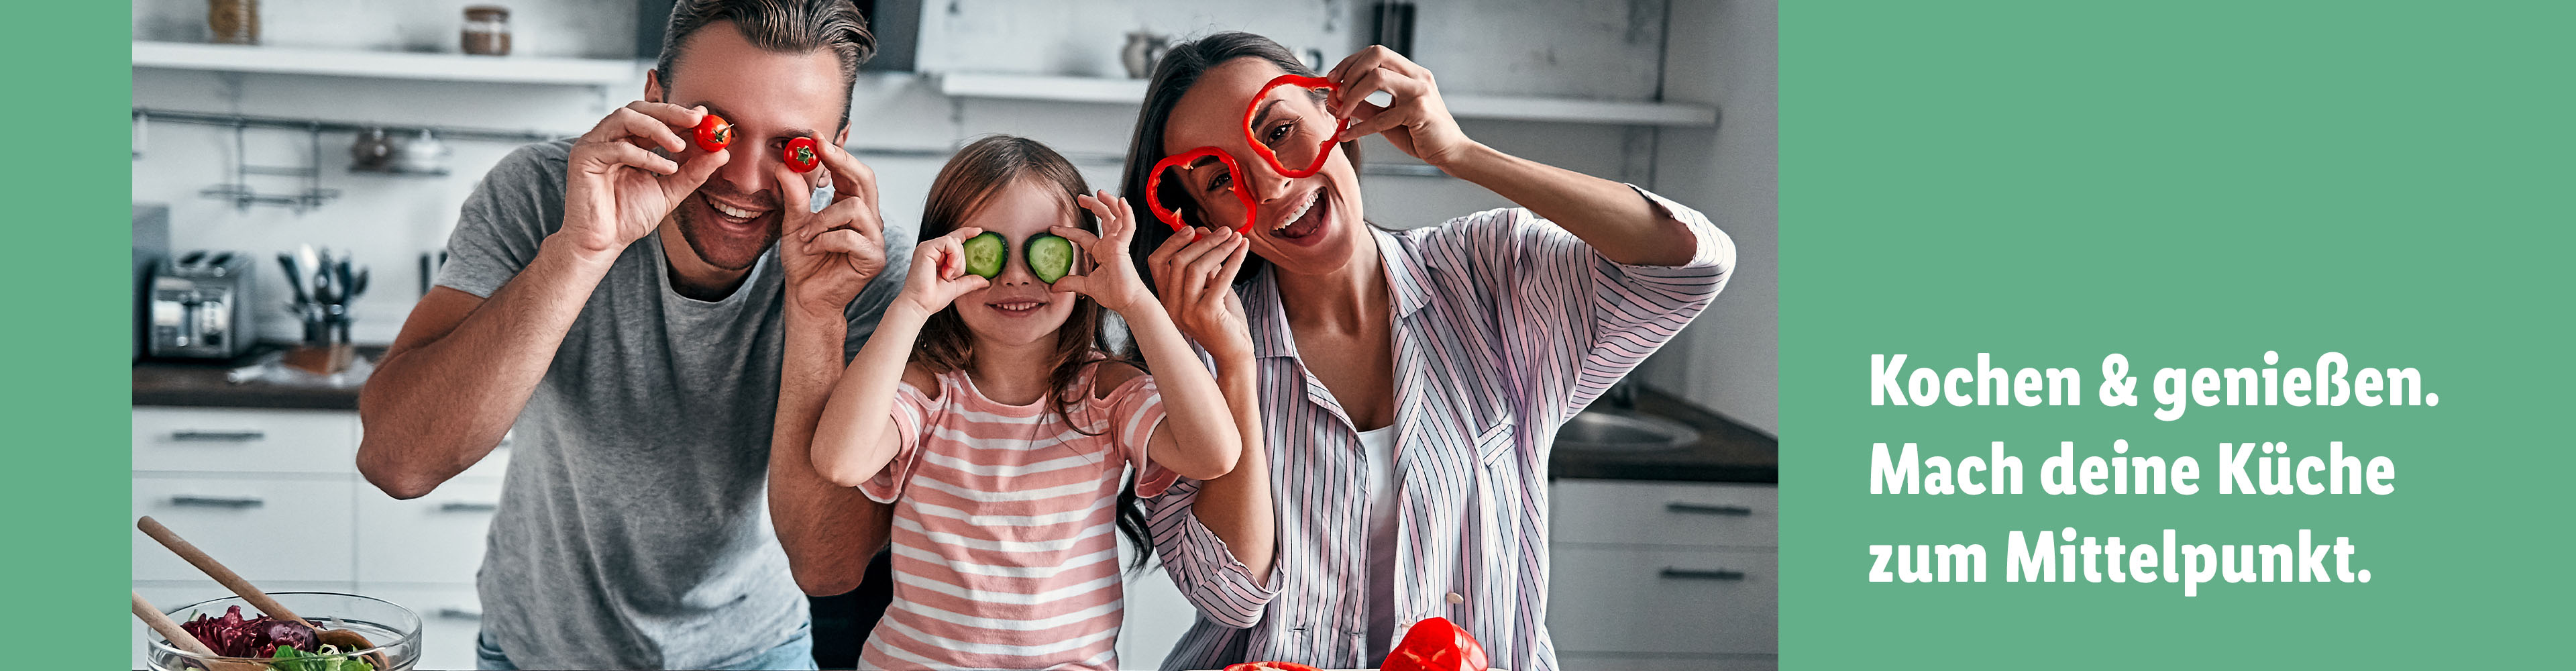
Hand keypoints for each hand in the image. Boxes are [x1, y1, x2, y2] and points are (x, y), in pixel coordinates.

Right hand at [558, 101, 728, 259]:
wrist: (604, 243)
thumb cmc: (629, 217)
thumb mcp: (671, 191)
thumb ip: (693, 172)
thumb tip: (722, 153)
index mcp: (628, 142)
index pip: (653, 117)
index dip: (679, 114)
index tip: (705, 116)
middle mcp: (609, 138)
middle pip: (640, 109)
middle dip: (671, 112)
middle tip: (697, 120)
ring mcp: (594, 144)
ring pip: (626, 117)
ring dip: (657, 128)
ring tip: (680, 146)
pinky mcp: (583, 157)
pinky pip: (617, 147)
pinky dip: (645, 155)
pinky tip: (665, 168)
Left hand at [780, 139, 887, 316]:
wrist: (806, 297)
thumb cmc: (804, 261)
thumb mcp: (793, 224)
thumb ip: (794, 197)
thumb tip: (785, 166)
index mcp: (852, 206)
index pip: (852, 172)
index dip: (837, 153)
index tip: (815, 136)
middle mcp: (869, 219)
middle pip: (866, 180)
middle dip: (842, 162)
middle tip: (818, 151)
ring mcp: (875, 239)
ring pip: (854, 208)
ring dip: (822, 219)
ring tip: (805, 235)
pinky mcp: (874, 258)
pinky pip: (851, 237)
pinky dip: (825, 239)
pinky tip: (813, 249)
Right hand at [896, 227, 993, 315]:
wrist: (920, 305)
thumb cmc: (933, 298)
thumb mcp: (956, 287)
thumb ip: (970, 281)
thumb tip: (986, 281)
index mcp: (937, 255)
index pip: (954, 239)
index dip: (967, 233)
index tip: (980, 231)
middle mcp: (931, 249)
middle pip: (958, 242)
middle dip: (961, 261)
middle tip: (951, 276)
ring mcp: (927, 247)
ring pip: (955, 241)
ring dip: (957, 261)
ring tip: (948, 275)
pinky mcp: (925, 248)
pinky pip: (949, 242)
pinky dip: (953, 256)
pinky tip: (947, 270)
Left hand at [1050, 191, 1154, 312]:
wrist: (1127, 302)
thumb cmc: (1113, 294)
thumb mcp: (1086, 286)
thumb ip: (1071, 282)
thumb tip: (1054, 286)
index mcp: (1102, 251)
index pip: (1083, 236)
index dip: (1068, 231)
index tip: (1053, 228)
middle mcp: (1110, 244)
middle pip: (1103, 218)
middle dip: (1093, 205)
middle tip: (1080, 197)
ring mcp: (1118, 243)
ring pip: (1116, 216)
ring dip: (1109, 203)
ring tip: (1099, 192)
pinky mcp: (1124, 246)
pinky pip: (1128, 226)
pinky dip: (1127, 213)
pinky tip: (1122, 201)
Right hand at [1144, 225, 1253, 361]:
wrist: (1235, 354)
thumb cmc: (1224, 321)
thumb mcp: (1210, 288)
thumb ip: (1206, 264)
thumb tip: (1204, 231)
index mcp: (1167, 299)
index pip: (1157, 263)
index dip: (1172, 242)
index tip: (1192, 229)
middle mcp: (1171, 306)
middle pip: (1179, 261)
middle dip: (1204, 241)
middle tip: (1226, 230)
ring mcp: (1187, 311)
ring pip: (1197, 268)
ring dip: (1220, 248)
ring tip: (1236, 238)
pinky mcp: (1206, 314)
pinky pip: (1219, 279)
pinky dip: (1233, 261)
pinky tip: (1243, 250)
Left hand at [1327, 45, 1476, 169]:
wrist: (1449, 151)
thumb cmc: (1419, 134)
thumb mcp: (1385, 117)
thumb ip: (1363, 106)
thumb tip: (1334, 99)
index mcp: (1411, 72)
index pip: (1376, 52)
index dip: (1350, 62)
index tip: (1333, 79)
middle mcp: (1417, 76)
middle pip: (1377, 54)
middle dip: (1350, 72)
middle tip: (1337, 93)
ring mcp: (1419, 91)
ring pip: (1377, 77)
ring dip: (1352, 95)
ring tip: (1342, 113)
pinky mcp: (1419, 111)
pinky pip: (1381, 117)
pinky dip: (1359, 127)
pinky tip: (1347, 135)